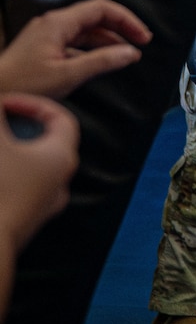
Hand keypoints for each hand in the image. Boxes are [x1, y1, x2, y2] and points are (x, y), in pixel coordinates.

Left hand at [0, 0, 151, 98]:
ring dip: (109, 40)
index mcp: (58, 23)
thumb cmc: (22, 86)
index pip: (102, 8)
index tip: (143, 36)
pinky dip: (93, 50)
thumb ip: (102, 62)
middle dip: (121, 28)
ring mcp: (47, 35)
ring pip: (87, 30)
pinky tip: (103, 63)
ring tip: (127, 54)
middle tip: (142, 43)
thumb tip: (131, 53)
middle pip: (96, 17)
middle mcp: (53, 24)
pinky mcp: (44, 48)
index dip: (127, 19)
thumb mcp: (67, 75)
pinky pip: (76, 42)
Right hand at [0, 93, 79, 252]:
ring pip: (31, 169)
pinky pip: (19, 190)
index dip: (35, 103)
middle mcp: (60, 180)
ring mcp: (44, 204)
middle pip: (45, 143)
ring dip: (11, 154)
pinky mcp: (26, 221)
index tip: (7, 102)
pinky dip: (6, 176)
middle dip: (18, 128)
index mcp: (60, 156)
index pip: (61, 118)